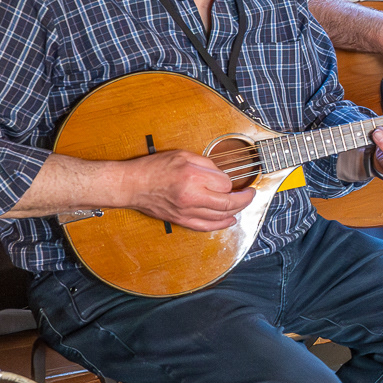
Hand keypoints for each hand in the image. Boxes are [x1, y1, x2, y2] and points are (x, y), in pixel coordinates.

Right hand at [124, 149, 252, 231]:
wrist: (130, 185)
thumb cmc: (153, 168)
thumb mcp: (182, 155)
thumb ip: (206, 164)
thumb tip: (222, 175)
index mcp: (193, 177)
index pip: (225, 183)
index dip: (231, 181)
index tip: (230, 180)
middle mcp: (192, 196)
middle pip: (228, 203)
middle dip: (245, 198)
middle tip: (251, 193)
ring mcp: (187, 211)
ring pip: (220, 216)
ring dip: (236, 211)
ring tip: (243, 204)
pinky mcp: (181, 220)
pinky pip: (206, 226)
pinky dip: (221, 224)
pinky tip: (230, 220)